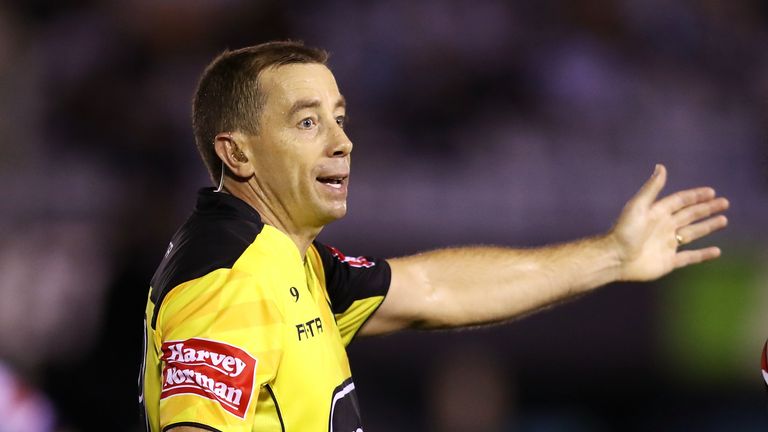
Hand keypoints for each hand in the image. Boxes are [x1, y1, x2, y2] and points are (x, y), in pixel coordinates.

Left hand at [609, 164, 728, 281]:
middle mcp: (664, 227)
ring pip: (693, 234)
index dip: (696, 196)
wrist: (614, 258)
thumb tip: (661, 166)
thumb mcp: (638, 206)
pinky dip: (703, 255)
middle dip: (707, 209)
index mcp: (657, 213)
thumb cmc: (624, 231)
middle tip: (725, 203)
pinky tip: (716, 251)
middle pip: (690, 215)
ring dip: (708, 227)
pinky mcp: (668, 262)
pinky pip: (690, 257)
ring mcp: (667, 245)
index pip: (681, 201)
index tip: (711, 192)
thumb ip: (652, 188)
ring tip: (724, 220)